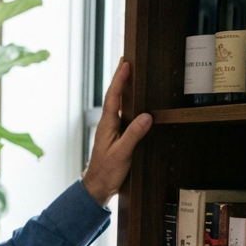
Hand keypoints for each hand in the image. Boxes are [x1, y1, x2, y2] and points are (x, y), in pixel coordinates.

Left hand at [81, 59, 151, 206]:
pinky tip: (134, 102)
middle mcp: (108, 124)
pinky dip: (128, 103)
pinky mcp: (116, 136)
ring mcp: (111, 130)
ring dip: (124, 88)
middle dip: (121, 78)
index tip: (126, 63)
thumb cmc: (107, 171)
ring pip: (118, 104)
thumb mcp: (122, 153)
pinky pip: (123, 114)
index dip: (120, 79)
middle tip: (127, 60)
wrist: (97, 186)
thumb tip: (147, 116)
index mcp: (107, 124)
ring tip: (131, 74)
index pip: (114, 97)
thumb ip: (133, 135)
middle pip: (115, 96)